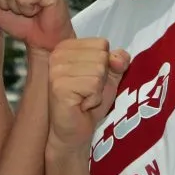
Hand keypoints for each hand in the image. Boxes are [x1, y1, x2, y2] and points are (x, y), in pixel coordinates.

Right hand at [47, 38, 129, 155]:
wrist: (75, 131)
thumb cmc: (89, 102)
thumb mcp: (109, 75)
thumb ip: (118, 60)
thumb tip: (118, 59)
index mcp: (67, 46)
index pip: (102, 43)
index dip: (105, 65)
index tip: (90, 79)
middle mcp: (58, 54)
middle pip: (101, 56)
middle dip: (101, 78)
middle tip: (87, 91)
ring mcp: (56, 70)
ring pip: (98, 70)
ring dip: (97, 90)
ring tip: (85, 98)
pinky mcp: (59, 86)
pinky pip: (93, 85)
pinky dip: (94, 99)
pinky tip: (82, 105)